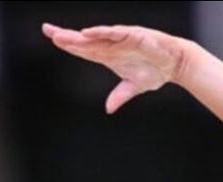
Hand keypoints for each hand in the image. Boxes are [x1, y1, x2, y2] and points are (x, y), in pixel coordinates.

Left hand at [41, 22, 191, 114]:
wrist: (174, 64)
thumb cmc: (154, 71)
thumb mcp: (134, 87)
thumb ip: (120, 96)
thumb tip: (109, 109)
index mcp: (108, 56)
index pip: (84, 49)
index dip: (68, 44)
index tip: (52, 37)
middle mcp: (111, 45)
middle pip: (84, 41)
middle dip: (66, 36)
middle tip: (48, 31)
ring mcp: (121, 39)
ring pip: (96, 36)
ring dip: (79, 36)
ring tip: (62, 35)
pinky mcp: (133, 35)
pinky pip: (114, 33)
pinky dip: (101, 32)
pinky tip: (88, 33)